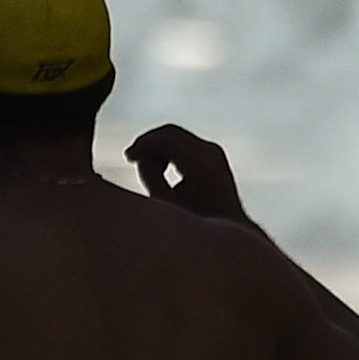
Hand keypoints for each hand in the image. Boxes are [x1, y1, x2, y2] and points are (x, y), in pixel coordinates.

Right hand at [127, 124, 246, 222]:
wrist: (230, 227)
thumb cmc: (196, 221)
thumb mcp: (167, 203)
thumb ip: (150, 175)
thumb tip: (142, 153)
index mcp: (202, 168)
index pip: (166, 141)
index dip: (143, 144)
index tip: (128, 156)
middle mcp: (211, 154)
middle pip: (171, 132)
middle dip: (148, 141)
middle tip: (132, 157)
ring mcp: (214, 151)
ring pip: (176, 134)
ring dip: (158, 145)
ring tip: (149, 168)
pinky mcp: (213, 152)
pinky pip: (184, 141)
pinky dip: (168, 148)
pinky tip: (162, 168)